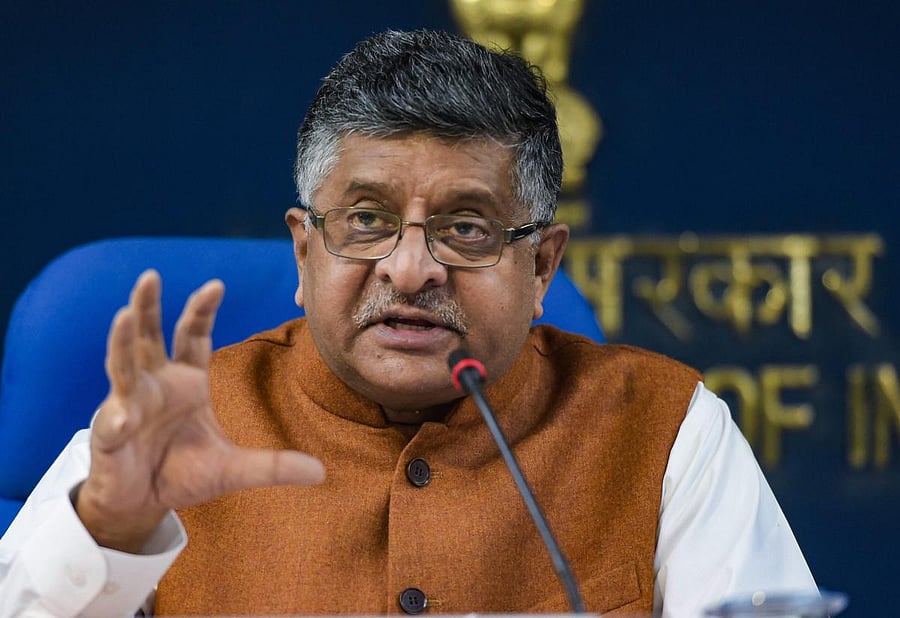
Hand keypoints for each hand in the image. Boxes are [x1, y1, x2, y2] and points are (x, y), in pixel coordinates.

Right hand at [76, 270, 323, 552]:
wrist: (142, 503)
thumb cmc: (183, 474)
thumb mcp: (234, 468)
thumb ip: (273, 465)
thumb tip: (321, 473)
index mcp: (187, 381)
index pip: (193, 337)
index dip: (202, 311)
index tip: (216, 284)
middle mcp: (154, 384)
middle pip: (149, 336)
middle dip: (148, 306)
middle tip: (151, 276)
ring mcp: (128, 405)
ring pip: (122, 365)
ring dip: (121, 340)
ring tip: (123, 315)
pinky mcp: (109, 434)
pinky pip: (113, 422)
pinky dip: (117, 420)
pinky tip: (121, 421)